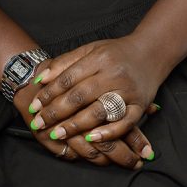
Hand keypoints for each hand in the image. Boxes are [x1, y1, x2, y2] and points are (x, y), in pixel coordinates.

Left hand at [27, 38, 164, 163]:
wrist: (151, 53)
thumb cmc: (116, 53)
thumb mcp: (91, 49)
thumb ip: (66, 62)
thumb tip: (40, 79)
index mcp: (100, 58)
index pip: (69, 78)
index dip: (49, 94)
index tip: (34, 106)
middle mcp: (114, 74)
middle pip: (80, 96)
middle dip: (56, 112)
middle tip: (39, 124)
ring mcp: (128, 90)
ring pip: (98, 111)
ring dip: (76, 125)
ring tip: (57, 133)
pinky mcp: (140, 105)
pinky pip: (124, 123)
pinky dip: (108, 132)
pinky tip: (90, 138)